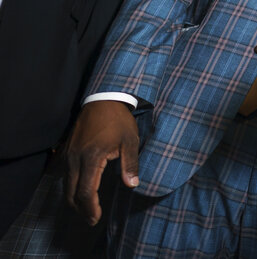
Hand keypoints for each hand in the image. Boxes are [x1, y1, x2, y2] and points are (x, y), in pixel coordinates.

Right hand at [63, 100, 139, 224]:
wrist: (103, 99)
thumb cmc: (118, 120)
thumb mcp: (130, 141)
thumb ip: (130, 164)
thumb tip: (132, 185)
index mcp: (91, 158)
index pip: (85, 192)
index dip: (90, 208)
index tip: (96, 218)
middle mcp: (74, 159)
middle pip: (70, 193)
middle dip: (81, 209)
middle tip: (92, 219)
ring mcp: (68, 154)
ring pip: (65, 185)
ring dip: (74, 199)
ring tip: (87, 208)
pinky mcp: (65, 150)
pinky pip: (62, 174)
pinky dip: (69, 186)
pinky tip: (79, 190)